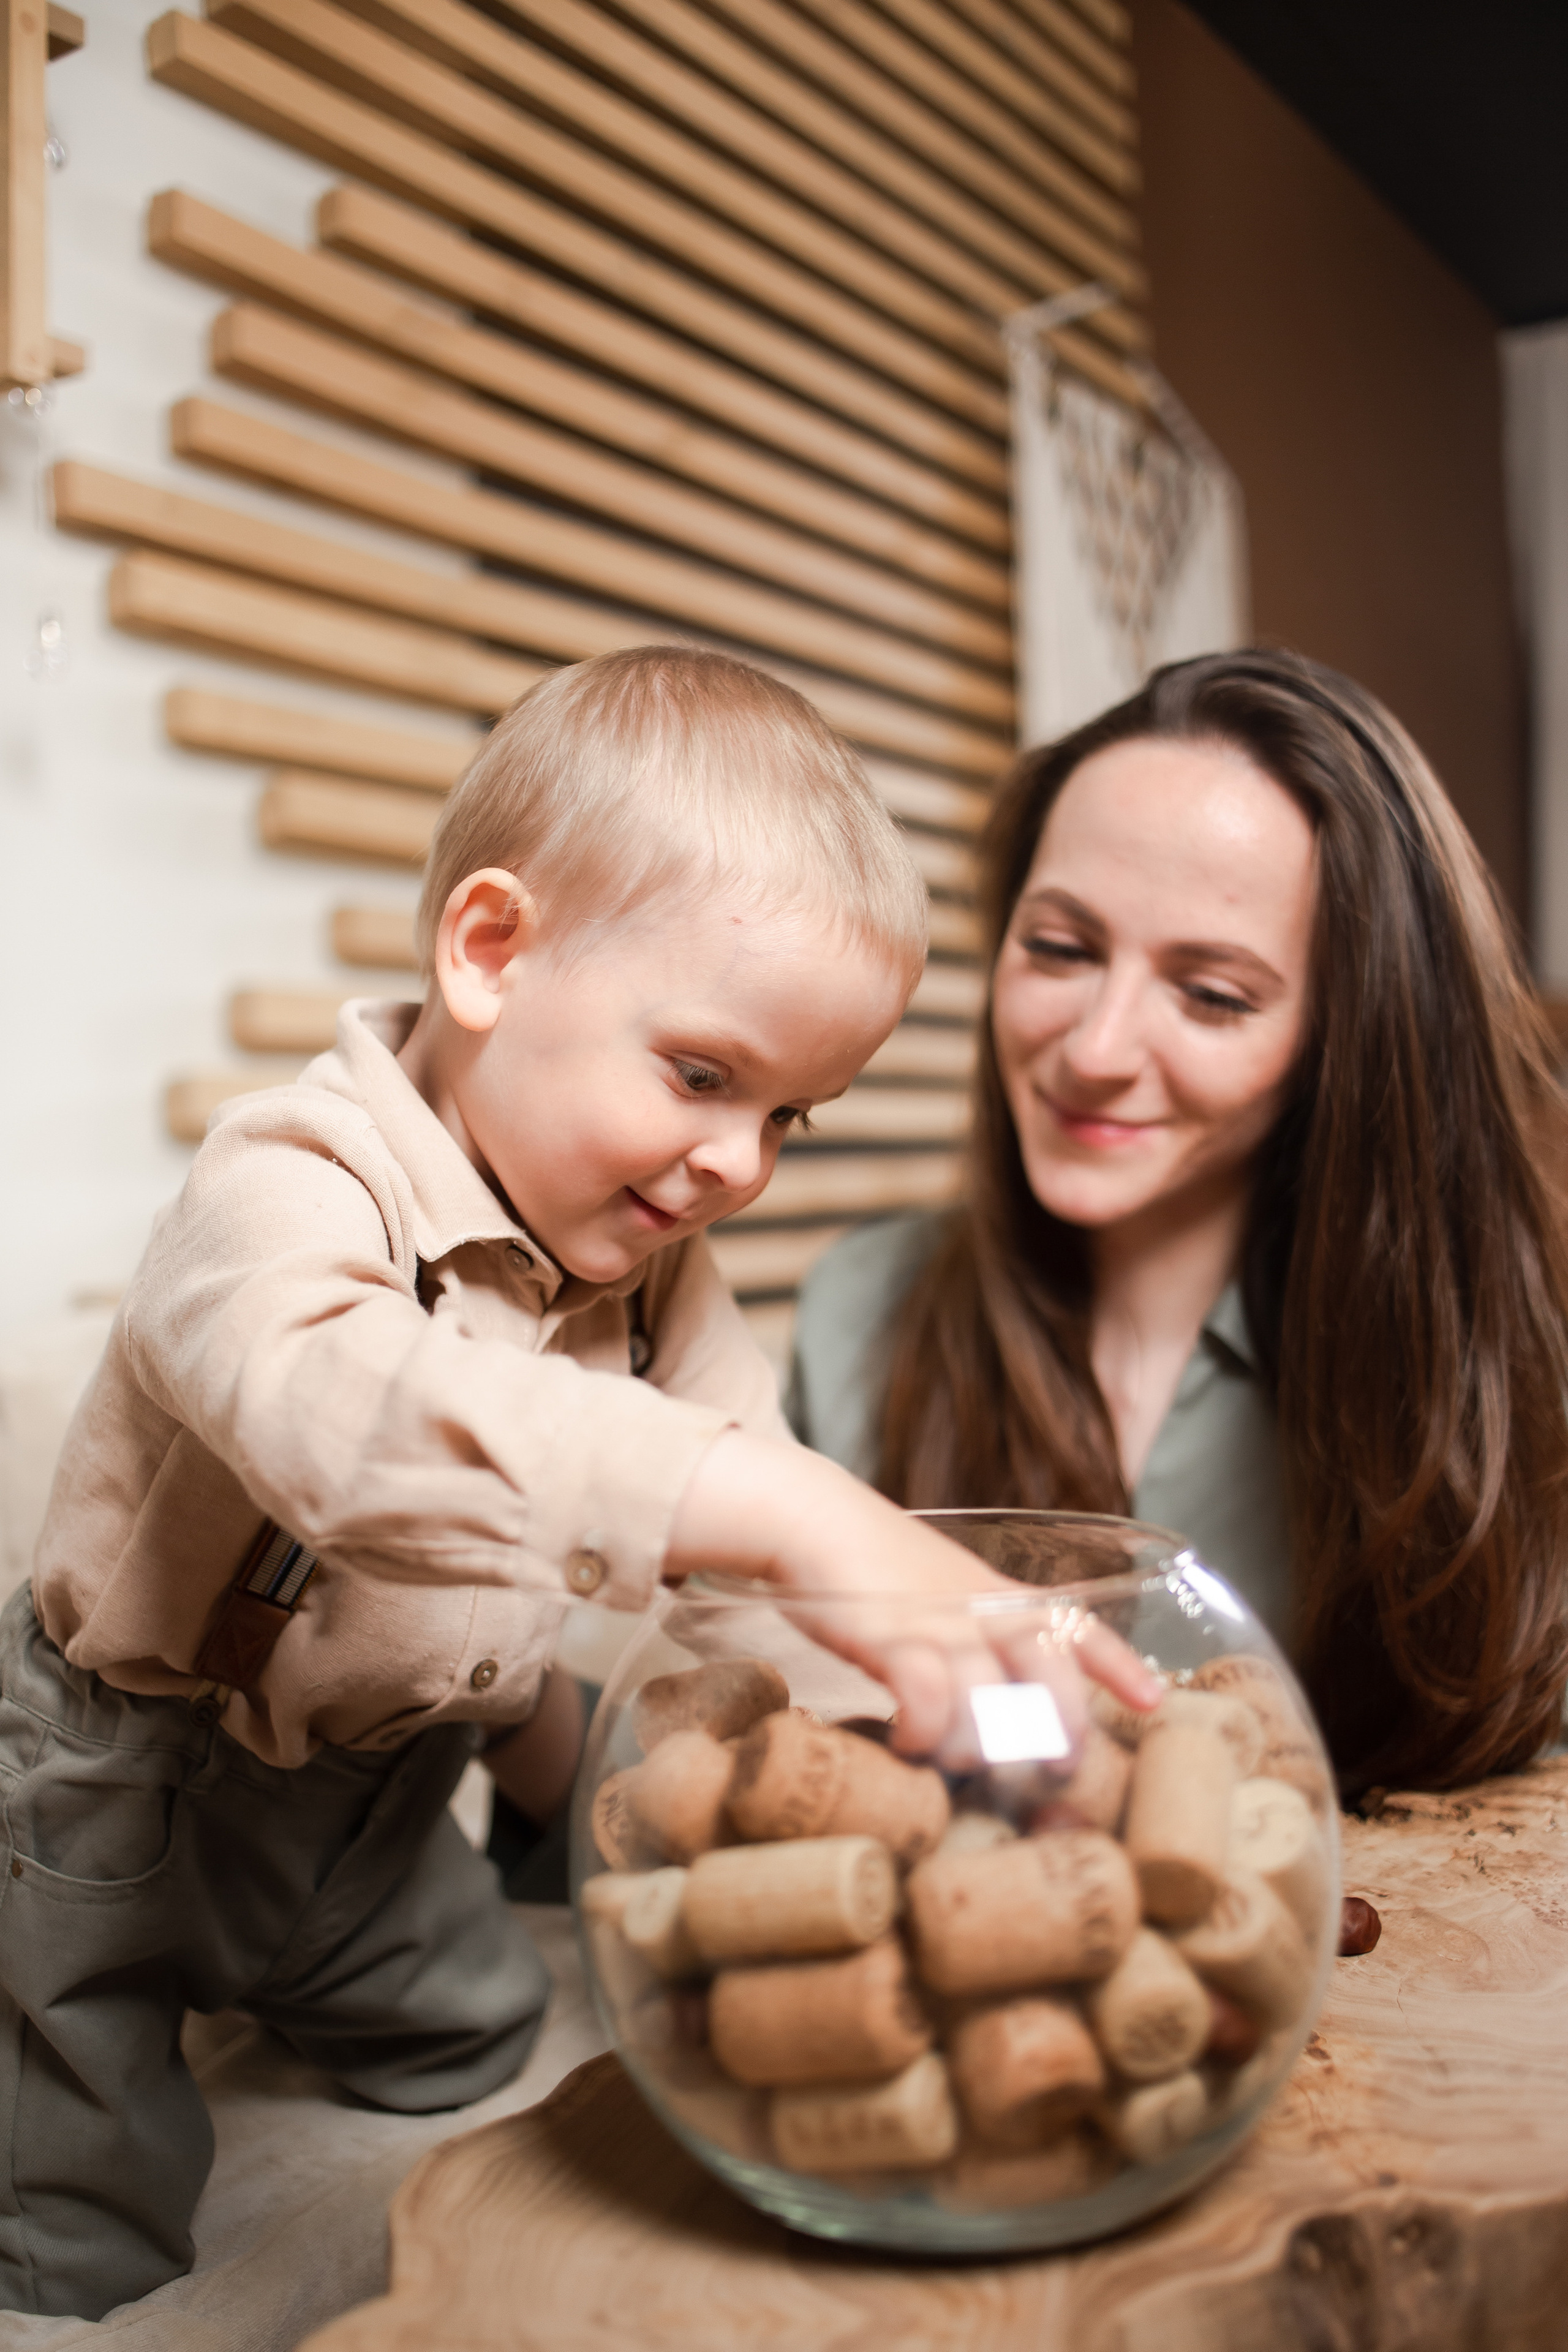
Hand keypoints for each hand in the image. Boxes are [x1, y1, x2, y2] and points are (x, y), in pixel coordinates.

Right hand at [665, 1431, 1161, 1763]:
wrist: (812, 1517)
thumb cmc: (875, 1568)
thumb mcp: (944, 1591)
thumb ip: (975, 1636)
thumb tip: (997, 1703)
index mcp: (1000, 1595)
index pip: (1076, 1624)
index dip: (1117, 1665)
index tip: (1153, 1699)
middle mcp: (981, 1607)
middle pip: (1048, 1664)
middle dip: (1063, 1723)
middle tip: (1061, 1769)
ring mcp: (937, 1619)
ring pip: (988, 1694)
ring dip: (980, 1744)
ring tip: (959, 1765)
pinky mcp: (889, 1633)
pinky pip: (925, 1695)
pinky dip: (924, 1731)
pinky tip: (909, 1746)